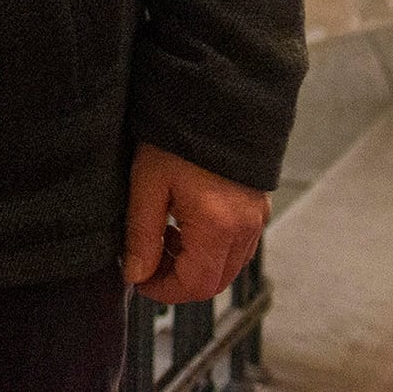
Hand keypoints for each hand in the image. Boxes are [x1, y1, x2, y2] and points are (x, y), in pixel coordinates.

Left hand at [121, 141, 269, 303]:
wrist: (212, 100)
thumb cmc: (177, 137)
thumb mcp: (147, 184)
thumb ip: (141, 234)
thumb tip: (135, 274)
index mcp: (218, 227)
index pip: (196, 285)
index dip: (164, 291)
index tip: (139, 281)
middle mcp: (245, 229)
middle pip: (215, 282)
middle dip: (179, 281)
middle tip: (146, 263)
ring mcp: (256, 219)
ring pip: (227, 267)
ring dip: (194, 265)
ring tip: (162, 238)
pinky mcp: (257, 208)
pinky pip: (237, 246)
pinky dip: (210, 249)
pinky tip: (183, 226)